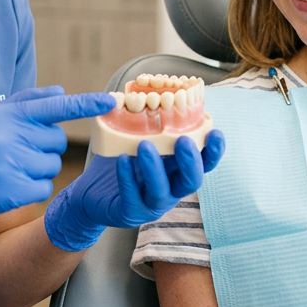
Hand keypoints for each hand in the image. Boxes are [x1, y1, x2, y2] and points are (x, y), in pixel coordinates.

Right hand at [0, 86, 115, 251]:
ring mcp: (9, 165)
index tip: (110, 100)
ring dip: (38, 169)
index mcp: (5, 115)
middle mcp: (8, 137)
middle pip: (57, 141)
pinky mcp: (10, 192)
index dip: (85, 104)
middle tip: (16, 151)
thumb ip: (26, 102)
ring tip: (9, 168)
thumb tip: (61, 92)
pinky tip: (9, 185)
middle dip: (44, 147)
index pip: (54, 107)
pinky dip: (32, 189)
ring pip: (52, 166)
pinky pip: (44, 188)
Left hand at [44, 131, 224, 251]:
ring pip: (162, 191)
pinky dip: (128, 177)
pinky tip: (122, 160)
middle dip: (190, 161)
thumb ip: (152, 129)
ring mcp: (152, 204)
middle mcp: (171, 189)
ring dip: (155, 168)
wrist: (91, 193)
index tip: (215, 132)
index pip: (203, 163)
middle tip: (181, 140)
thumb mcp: (138, 143)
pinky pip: (132, 197)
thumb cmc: (121, 163)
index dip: (213, 151)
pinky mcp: (130, 212)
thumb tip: (156, 94)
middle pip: (191, 181)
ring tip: (144, 145)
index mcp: (177, 171)